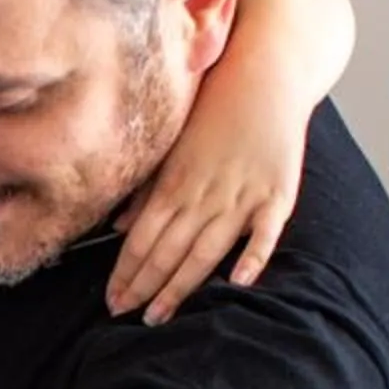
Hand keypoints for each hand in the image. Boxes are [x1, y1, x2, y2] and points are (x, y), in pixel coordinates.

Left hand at [105, 104, 307, 323]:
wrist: (265, 74)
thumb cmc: (215, 109)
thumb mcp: (172, 146)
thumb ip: (148, 190)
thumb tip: (118, 226)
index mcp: (175, 183)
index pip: (141, 238)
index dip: (124, 272)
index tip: (111, 299)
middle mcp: (204, 193)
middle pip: (167, 251)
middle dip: (143, 286)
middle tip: (123, 314)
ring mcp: (241, 194)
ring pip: (205, 250)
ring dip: (180, 286)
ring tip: (158, 315)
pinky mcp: (278, 192)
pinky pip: (265, 232)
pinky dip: (253, 256)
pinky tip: (238, 282)